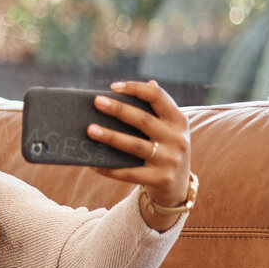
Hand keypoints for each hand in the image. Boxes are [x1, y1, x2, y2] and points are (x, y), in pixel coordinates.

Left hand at [87, 80, 193, 208]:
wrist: (178, 185)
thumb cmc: (165, 150)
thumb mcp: (169, 129)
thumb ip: (158, 110)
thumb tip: (149, 81)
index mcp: (178, 121)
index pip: (158, 97)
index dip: (136, 89)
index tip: (113, 87)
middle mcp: (177, 139)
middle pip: (144, 120)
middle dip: (119, 110)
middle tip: (97, 102)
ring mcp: (169, 160)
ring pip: (135, 146)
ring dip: (111, 137)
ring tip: (90, 130)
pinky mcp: (159, 179)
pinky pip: (129, 173)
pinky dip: (109, 169)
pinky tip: (92, 163)